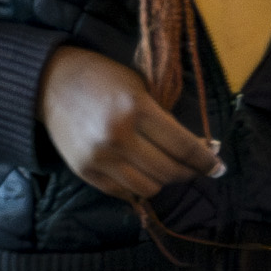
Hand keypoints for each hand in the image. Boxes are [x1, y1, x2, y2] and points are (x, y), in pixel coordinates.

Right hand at [37, 46, 222, 203]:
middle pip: (169, 171)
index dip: (206, 161)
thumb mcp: (139, 87)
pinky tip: (142, 173)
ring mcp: (99, 158)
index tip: (219, 167)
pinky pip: (123, 192)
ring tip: (166, 169)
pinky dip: (137, 185)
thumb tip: (198, 149)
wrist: (51, 82)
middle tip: (195, 168)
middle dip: (189, 172)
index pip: (183, 146)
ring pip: (149, 188)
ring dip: (163, 180)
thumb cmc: (102, 78)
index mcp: (136, 109)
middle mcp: (118, 137)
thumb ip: (164, 119)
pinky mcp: (84, 171)